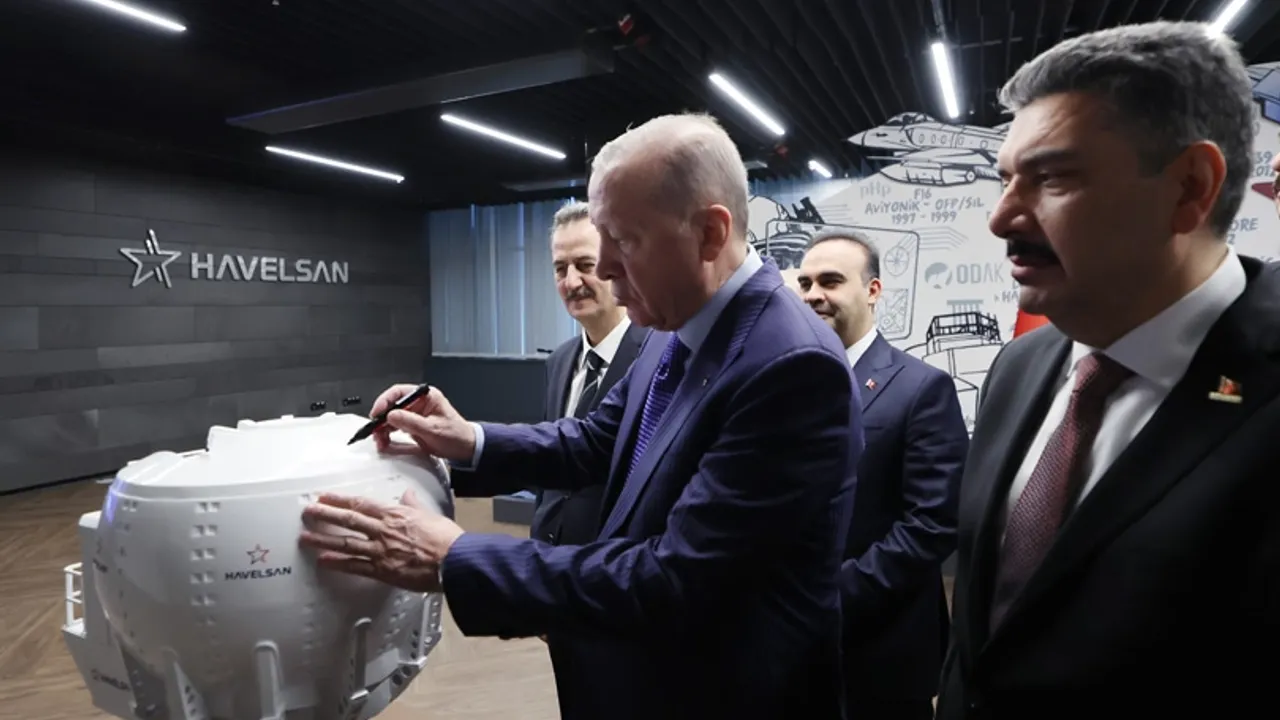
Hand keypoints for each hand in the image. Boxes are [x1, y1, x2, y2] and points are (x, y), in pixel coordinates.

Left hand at [298, 489, 463, 592]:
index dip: (340, 499)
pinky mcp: (382, 571)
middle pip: (348, 520)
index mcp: (394, 515)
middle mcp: (383, 531)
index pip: (361, 504)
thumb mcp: (429, 514)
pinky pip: (355, 566)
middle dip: (325, 515)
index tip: (325, 496)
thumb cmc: (446, 539)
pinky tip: (324, 561)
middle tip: (308, 512)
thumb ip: (414, 505)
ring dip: (323, 539)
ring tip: (305, 537)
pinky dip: (338, 563)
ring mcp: (380, 551)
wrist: (454, 561)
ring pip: (346, 543)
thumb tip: (407, 495)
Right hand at [368, 384, 475, 461]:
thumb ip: (411, 421)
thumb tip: (392, 415)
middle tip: (375, 429)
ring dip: (383, 428)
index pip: (399, 392)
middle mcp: (419, 403)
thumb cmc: (456, 435)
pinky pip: (395, 427)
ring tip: (380, 439)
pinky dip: (388, 434)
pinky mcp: (413, 425)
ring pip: (392, 417)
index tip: (377, 413)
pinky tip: (385, 441)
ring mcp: (415, 414)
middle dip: (382, 418)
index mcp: (426, 396)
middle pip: (392, 405)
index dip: (385, 401)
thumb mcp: (432, 429)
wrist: (465, 449)